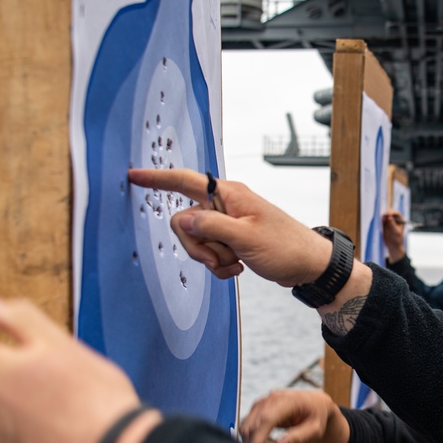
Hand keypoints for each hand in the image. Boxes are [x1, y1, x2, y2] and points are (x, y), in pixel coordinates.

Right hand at [128, 168, 330, 286]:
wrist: (308, 265)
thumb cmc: (285, 246)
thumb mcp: (245, 237)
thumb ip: (210, 226)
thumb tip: (182, 219)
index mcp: (228, 194)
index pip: (185, 181)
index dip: (158, 178)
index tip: (134, 175)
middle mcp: (225, 204)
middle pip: (186, 222)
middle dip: (198, 245)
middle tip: (221, 256)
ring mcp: (227, 223)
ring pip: (197, 240)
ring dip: (212, 257)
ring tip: (236, 262)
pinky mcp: (230, 239)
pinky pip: (209, 252)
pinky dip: (219, 264)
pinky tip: (238, 266)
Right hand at [241, 389, 349, 442]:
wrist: (315, 403)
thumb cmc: (317, 417)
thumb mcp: (315, 430)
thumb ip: (298, 438)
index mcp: (290, 400)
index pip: (268, 417)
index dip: (259, 436)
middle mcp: (274, 397)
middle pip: (255, 421)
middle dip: (253, 442)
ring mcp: (265, 400)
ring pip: (247, 422)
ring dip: (250, 439)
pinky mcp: (259, 406)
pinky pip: (248, 422)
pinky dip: (250, 434)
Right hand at [381, 210, 405, 262]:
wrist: (393, 245)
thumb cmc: (397, 239)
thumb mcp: (396, 232)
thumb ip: (392, 224)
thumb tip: (389, 217)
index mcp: (401, 220)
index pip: (396, 213)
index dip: (392, 212)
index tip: (388, 214)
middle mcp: (395, 219)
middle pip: (390, 213)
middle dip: (386, 213)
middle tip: (384, 216)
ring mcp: (390, 221)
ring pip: (385, 215)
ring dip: (383, 216)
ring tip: (383, 221)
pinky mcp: (385, 224)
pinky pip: (382, 220)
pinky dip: (381, 220)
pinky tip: (381, 222)